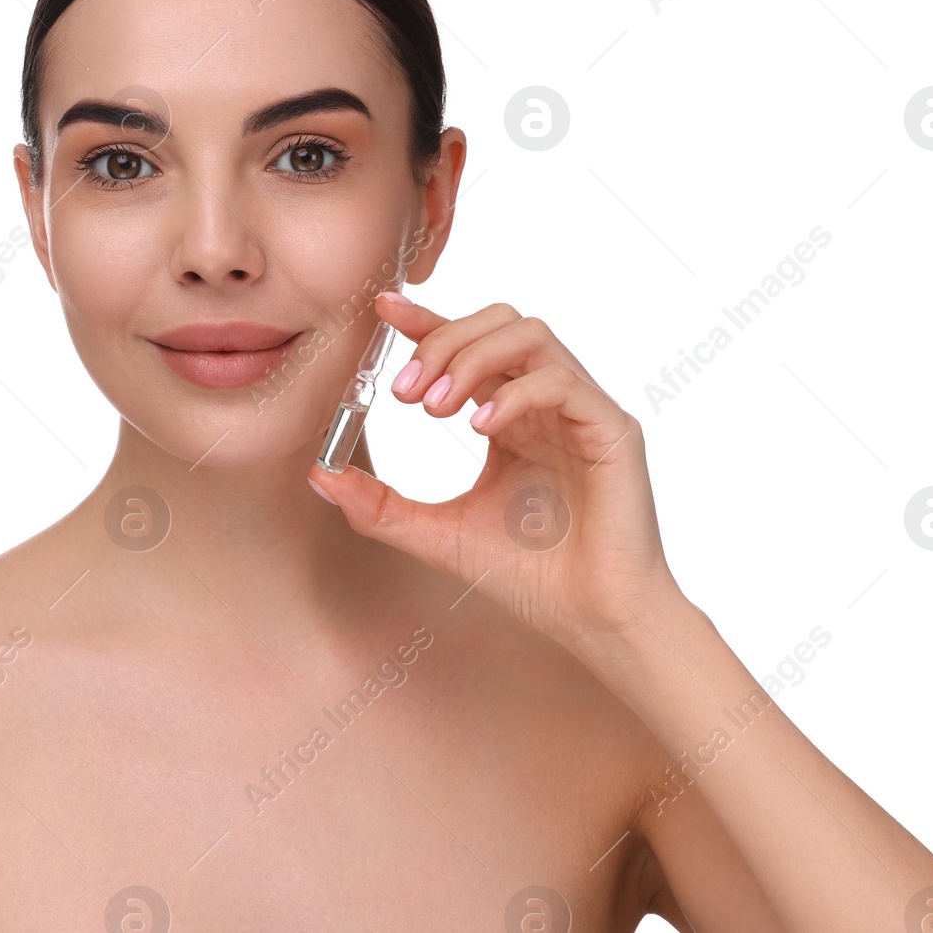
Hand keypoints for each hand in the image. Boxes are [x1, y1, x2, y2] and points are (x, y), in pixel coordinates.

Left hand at [308, 292, 685, 656]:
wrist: (592, 622)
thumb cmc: (530, 578)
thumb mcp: (437, 534)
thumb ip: (381, 506)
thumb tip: (320, 473)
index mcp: (512, 417)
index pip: (469, 345)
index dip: (427, 320)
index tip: (382, 311)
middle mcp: (547, 403)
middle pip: (499, 322)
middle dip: (442, 342)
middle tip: (402, 392)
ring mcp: (582, 410)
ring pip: (530, 335)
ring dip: (472, 358)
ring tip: (435, 408)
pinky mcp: (613, 429)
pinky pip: (562, 381)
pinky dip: (515, 394)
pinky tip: (480, 428)